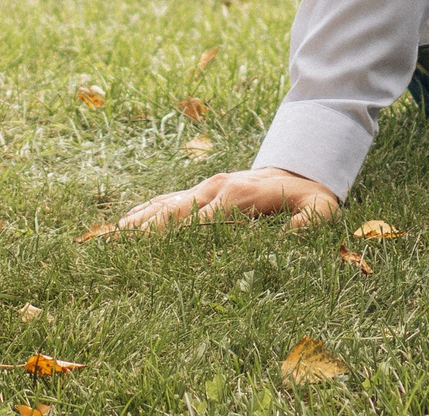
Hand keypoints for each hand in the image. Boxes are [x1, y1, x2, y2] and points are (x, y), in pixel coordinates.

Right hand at [117, 166, 339, 232]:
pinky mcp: (200, 190)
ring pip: (164, 206)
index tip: (154, 261)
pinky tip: (124, 226)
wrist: (299, 166)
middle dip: (146, 232)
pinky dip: (144, 212)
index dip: (179, 242)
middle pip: (173, 213)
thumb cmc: (310, 195)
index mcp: (237, 197)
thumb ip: (312, 222)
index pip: (201, 223)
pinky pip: (167, 200)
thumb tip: (296, 234)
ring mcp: (204, 187)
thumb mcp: (321, 208)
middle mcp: (214, 189)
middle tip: (117, 252)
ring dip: (137, 223)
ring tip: (108, 241)